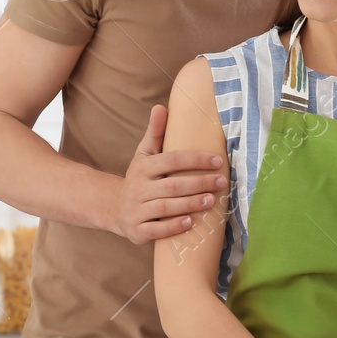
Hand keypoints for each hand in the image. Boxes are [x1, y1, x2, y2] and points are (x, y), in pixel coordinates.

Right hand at [114, 104, 227, 243]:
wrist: (114, 208)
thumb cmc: (139, 178)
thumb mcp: (144, 155)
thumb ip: (155, 133)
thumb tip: (160, 106)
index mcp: (143, 167)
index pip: (171, 160)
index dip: (195, 160)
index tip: (218, 161)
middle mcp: (138, 188)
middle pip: (172, 185)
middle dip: (199, 183)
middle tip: (222, 182)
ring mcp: (136, 210)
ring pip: (166, 207)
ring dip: (190, 204)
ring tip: (212, 201)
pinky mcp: (137, 231)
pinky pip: (156, 230)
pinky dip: (173, 227)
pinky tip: (190, 222)